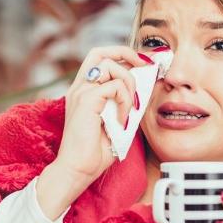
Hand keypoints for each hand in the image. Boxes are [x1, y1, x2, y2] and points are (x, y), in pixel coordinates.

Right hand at [52, 46, 156, 183]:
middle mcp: (79, 87)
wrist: (78, 169)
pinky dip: (125, 101)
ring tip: (130, 108)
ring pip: (111, 66)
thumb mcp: (115, 122)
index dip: (122, 56)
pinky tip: (122, 120)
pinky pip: (115, 87)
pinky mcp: (86, 100)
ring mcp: (81, 92)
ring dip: (129, 84)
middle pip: (100, 52)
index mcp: (83, 92)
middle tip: (144, 67)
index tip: (142, 66)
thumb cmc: (94, 152)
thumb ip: (124, 104)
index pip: (100, 60)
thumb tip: (144, 89)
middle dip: (126, 53)